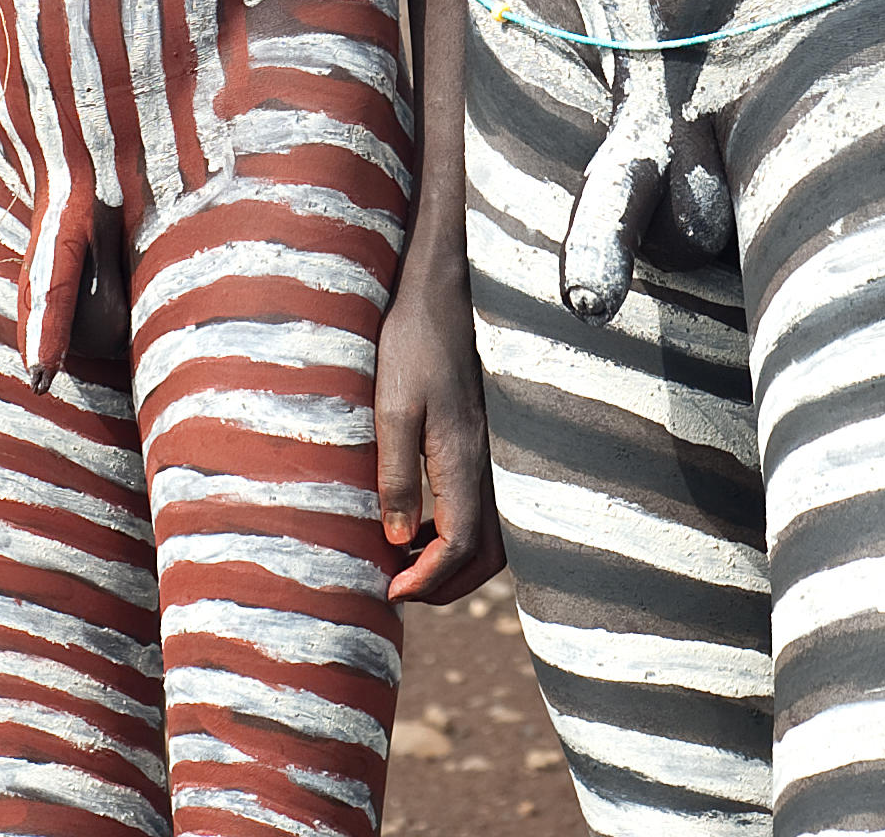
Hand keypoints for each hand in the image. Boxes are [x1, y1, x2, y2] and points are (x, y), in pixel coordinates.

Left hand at [373, 284, 502, 602]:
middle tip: (401, 589)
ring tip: (407, 560)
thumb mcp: (392, 407)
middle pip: (488, 554)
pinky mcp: (488, 440)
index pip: (459, 547)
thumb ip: (396, 476)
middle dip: (448, 586)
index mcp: (465, 460)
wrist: (446, 292)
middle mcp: (490, 463)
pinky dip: (461, 531)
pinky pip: (488, 507)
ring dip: (456, 561)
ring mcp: (495, 452)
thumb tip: (397, 541)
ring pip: (494, 534)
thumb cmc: (414, 343)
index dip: (426, 581)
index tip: (389, 591)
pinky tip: (424, 519)